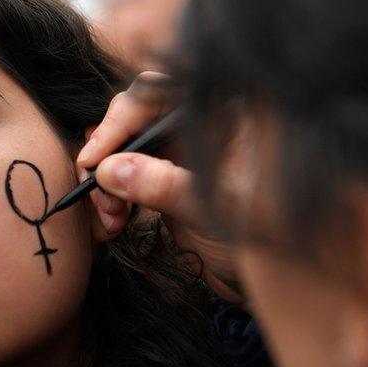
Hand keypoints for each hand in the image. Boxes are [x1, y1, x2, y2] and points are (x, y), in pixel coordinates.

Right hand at [78, 72, 246, 301]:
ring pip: (121, 148)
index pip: (156, 91)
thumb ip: (166, 187)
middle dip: (107, 157)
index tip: (96, 159)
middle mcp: (195, 123)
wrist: (271, 274)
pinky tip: (114, 223)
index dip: (119, 120)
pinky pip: (122, 174)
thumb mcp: (215, 211)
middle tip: (100, 199)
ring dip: (104, 182)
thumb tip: (112, 170)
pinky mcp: (163, 176)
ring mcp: (178, 149)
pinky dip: (110, 196)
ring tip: (110, 221)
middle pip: (131, 118)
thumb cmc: (266, 238)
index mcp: (219, 113)